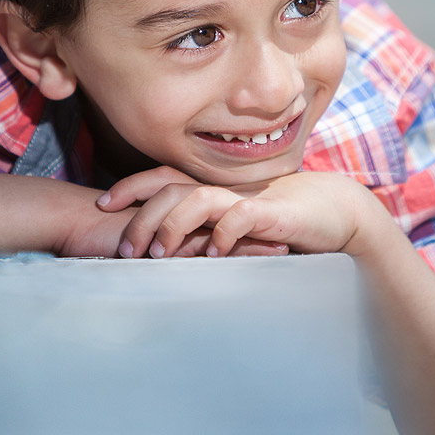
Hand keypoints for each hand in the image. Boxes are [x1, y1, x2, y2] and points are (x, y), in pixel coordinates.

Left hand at [94, 167, 292, 257]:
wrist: (332, 211)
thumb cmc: (279, 221)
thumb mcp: (232, 228)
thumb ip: (202, 233)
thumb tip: (162, 251)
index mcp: (211, 188)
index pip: (163, 178)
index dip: (131, 187)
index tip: (102, 204)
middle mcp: (223, 188)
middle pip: (171, 190)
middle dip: (141, 217)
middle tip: (123, 249)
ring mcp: (245, 198)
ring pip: (198, 199)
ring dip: (173, 225)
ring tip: (159, 255)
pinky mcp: (270, 214)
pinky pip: (240, 218)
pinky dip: (222, 233)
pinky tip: (212, 255)